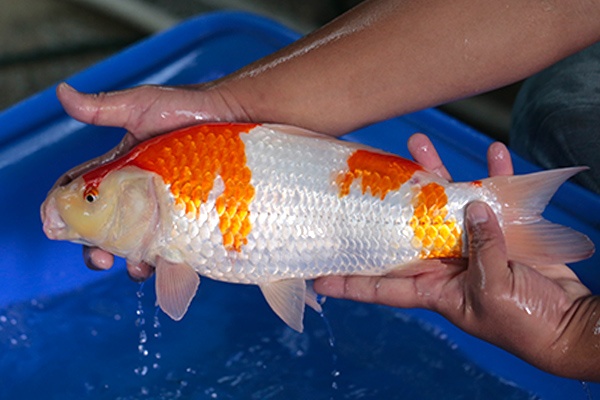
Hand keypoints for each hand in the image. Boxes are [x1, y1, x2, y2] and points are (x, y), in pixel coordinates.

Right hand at [53, 82, 249, 277]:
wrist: (235, 117)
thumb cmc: (189, 109)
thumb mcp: (143, 106)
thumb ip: (104, 108)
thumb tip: (61, 93)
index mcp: (120, 170)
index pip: (82, 194)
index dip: (64, 212)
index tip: (55, 227)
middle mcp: (140, 193)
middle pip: (107, 229)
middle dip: (95, 248)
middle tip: (100, 258)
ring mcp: (167, 209)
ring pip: (140, 244)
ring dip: (131, 262)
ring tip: (137, 268)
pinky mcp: (193, 219)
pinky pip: (177, 247)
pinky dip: (169, 263)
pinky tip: (170, 266)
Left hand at [314, 134, 599, 380]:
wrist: (570, 321)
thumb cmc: (524, 322)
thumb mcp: (492, 292)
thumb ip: (479, 250)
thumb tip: (469, 209)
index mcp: (433, 288)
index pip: (381, 285)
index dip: (350, 282)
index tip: (320, 277)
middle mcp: (444, 263)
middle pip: (408, 228)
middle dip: (389, 201)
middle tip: (370, 171)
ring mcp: (472, 245)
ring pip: (445, 204)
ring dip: (435, 174)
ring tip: (418, 143)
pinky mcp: (502, 233)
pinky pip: (496, 198)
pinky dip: (496, 176)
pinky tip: (494, 153)